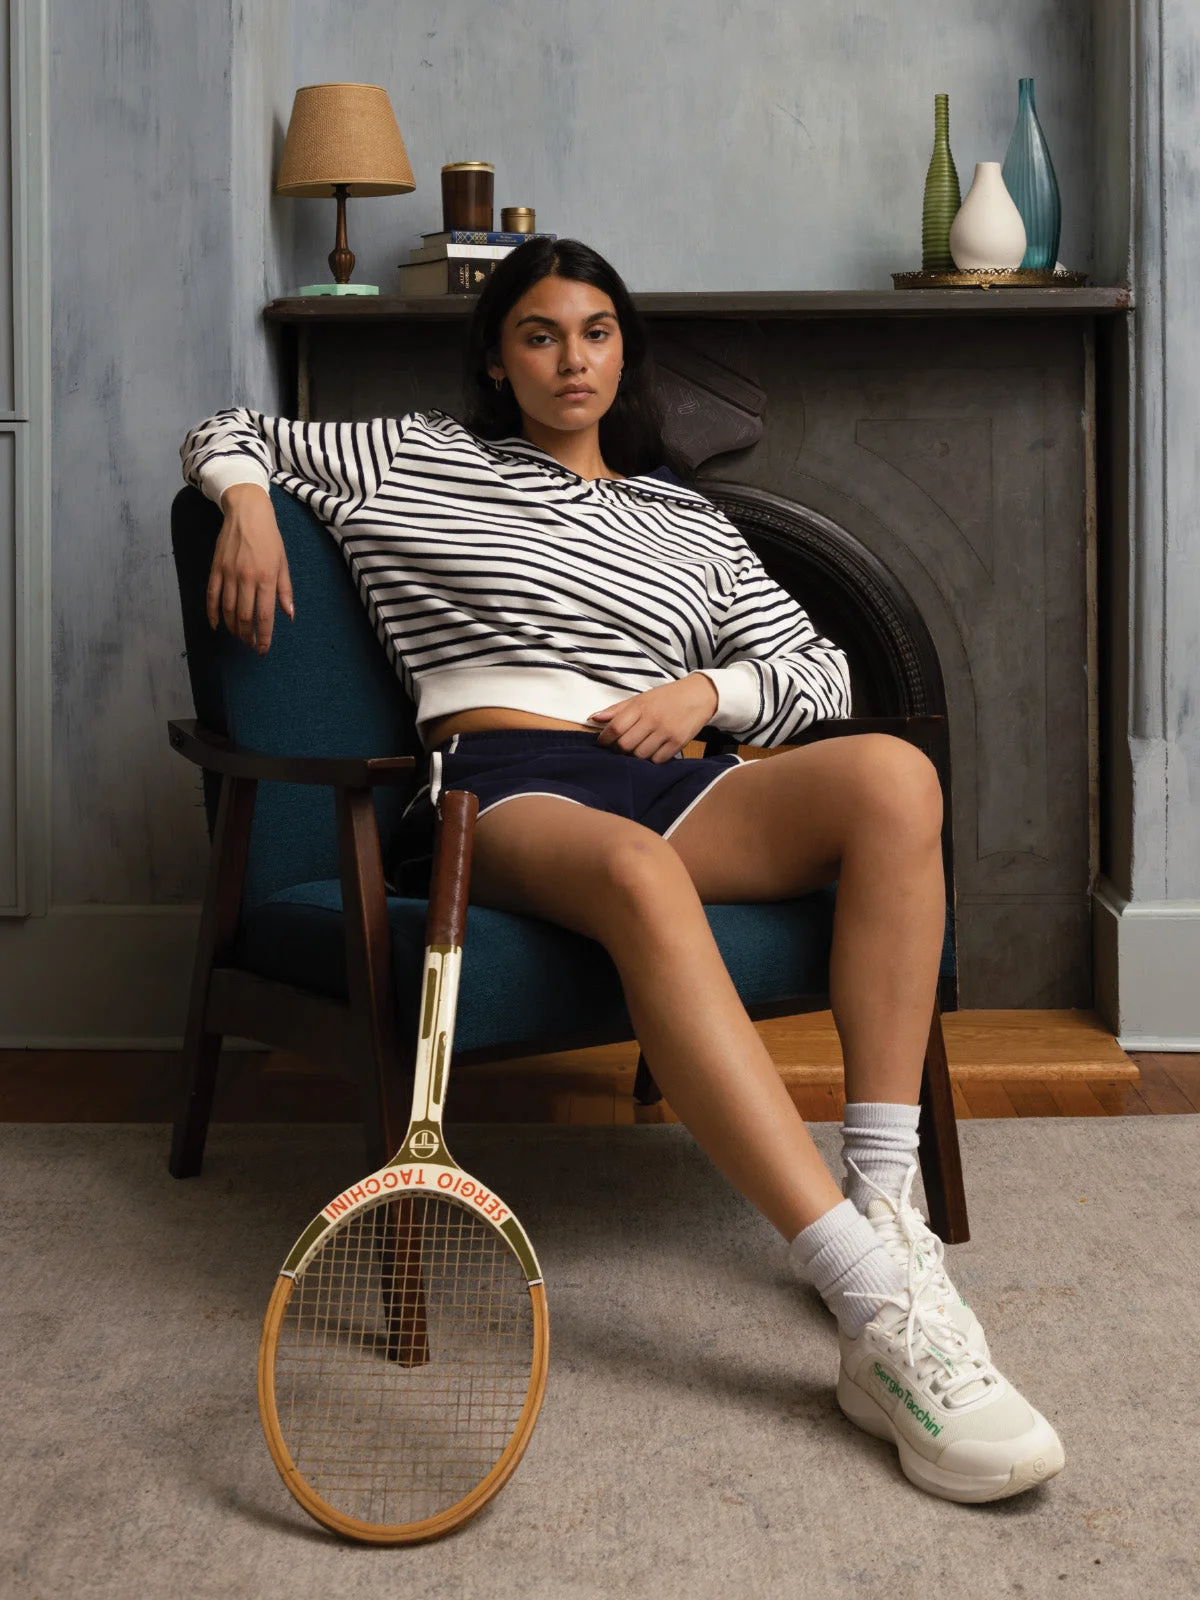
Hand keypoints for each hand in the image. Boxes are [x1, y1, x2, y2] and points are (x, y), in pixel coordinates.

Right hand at [207, 483, 293, 653]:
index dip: (264, 636)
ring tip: (239, 636)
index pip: (265, 615)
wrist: (246, 513)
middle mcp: (246, 578)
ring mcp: (228, 574)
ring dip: (233, 628)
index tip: (263, 649)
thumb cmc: (269, 538)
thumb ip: (285, 590)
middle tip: (250, 644)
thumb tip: (289, 615)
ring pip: (228, 610)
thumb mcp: (283, 563)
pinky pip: (211, 596)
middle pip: (244, 617)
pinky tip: (217, 626)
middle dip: (247, 635)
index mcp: (266, 578)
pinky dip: (213, 614)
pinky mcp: (215, 569)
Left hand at [587, 673, 719, 761]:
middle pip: (625, 745)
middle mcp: (653, 719)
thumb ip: (617, 710)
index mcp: (641, 706)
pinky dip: (652, 759)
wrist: (699, 695)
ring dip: (635, 755)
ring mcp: (666, 732)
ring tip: (638, 748)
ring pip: (640, 755)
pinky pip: (657, 760)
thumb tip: (593, 718)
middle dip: (618, 750)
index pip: (615, 728)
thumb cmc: (666, 697)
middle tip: (621, 748)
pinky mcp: (678, 742)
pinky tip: (653, 750)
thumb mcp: (641, 698)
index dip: (605, 739)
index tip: (603, 743)